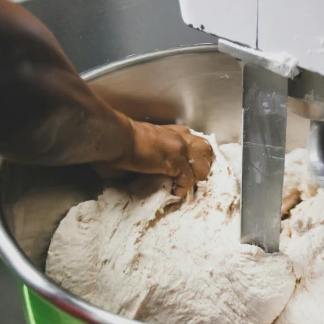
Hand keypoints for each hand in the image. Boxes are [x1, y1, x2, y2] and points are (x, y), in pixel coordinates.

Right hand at [98, 115, 214, 196]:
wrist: (116, 138)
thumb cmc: (120, 141)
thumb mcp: (144, 145)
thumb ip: (156, 155)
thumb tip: (155, 173)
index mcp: (172, 131)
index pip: (195, 142)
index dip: (194, 157)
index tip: (186, 171)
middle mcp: (181, 136)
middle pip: (207, 150)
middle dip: (202, 165)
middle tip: (191, 178)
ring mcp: (181, 147)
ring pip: (203, 166)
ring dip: (196, 178)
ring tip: (185, 186)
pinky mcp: (177, 159)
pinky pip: (189, 180)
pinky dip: (182, 189)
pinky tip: (174, 192)